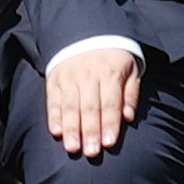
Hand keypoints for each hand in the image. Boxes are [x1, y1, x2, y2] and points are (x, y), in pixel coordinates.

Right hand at [43, 40, 143, 160]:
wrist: (86, 30)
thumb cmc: (113, 56)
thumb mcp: (131, 69)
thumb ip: (130, 93)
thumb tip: (128, 117)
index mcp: (109, 73)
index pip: (109, 103)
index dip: (109, 123)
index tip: (108, 143)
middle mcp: (87, 76)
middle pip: (88, 107)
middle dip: (90, 131)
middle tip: (91, 153)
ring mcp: (69, 77)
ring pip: (69, 106)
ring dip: (71, 128)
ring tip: (73, 148)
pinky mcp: (54, 78)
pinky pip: (53, 99)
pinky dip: (53, 116)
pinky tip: (56, 131)